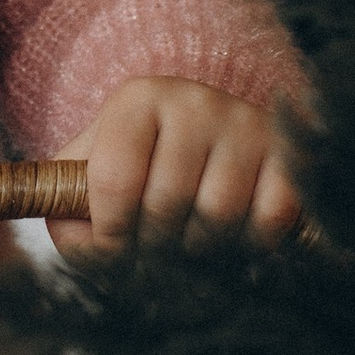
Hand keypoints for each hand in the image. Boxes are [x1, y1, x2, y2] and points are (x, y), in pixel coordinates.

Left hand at [57, 80, 302, 263]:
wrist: (219, 137)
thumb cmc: (147, 163)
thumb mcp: (95, 170)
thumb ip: (67, 205)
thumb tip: (72, 238)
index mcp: (137, 100)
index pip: (114, 179)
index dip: (108, 233)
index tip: (114, 248)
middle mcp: (194, 100)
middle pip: (166, 203)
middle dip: (155, 247)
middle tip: (155, 255)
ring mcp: (245, 123)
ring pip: (217, 214)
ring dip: (200, 248)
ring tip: (191, 244)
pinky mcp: (288, 153)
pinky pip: (268, 219)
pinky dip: (249, 244)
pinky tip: (234, 236)